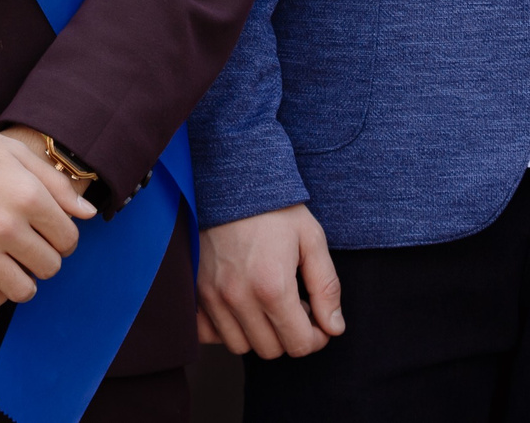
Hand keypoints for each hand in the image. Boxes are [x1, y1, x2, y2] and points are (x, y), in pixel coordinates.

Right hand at [0, 121, 93, 322]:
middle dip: (45, 261)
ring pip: (19, 291)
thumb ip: (55, 185)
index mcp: (28, 196)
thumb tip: (88, 215)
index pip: (67, 239)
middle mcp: (6, 226)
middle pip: (47, 267)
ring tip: (12, 273)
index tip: (52, 238)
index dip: (64, 241)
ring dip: (20, 286)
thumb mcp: (16, 153)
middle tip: (31, 253)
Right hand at [196, 204, 343, 358]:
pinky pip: (208, 333)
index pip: (299, 344)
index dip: (316, 337)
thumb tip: (334, 328)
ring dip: (258, 334)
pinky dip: (224, 329)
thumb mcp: (312, 240)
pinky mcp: (195, 290)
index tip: (317, 319)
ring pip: (240, 345)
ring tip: (267, 305)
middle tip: (294, 306)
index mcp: (272, 287)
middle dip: (289, 335)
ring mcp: (212, 295)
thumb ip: (327, 288)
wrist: (229, 180)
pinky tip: (240, 308)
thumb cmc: (274, 208)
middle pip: (271, 350)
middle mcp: (238, 297)